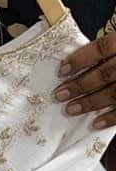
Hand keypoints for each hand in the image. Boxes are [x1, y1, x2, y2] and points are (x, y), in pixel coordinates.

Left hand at [56, 33, 115, 170]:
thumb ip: (111, 47)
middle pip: (106, 72)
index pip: (103, 47)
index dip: (81, 58)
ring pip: (115, 92)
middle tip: (59, 94)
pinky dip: (112, 117)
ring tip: (70, 109)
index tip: (62, 70)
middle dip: (81, 84)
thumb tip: (83, 59)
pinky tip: (95, 123)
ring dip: (91, 102)